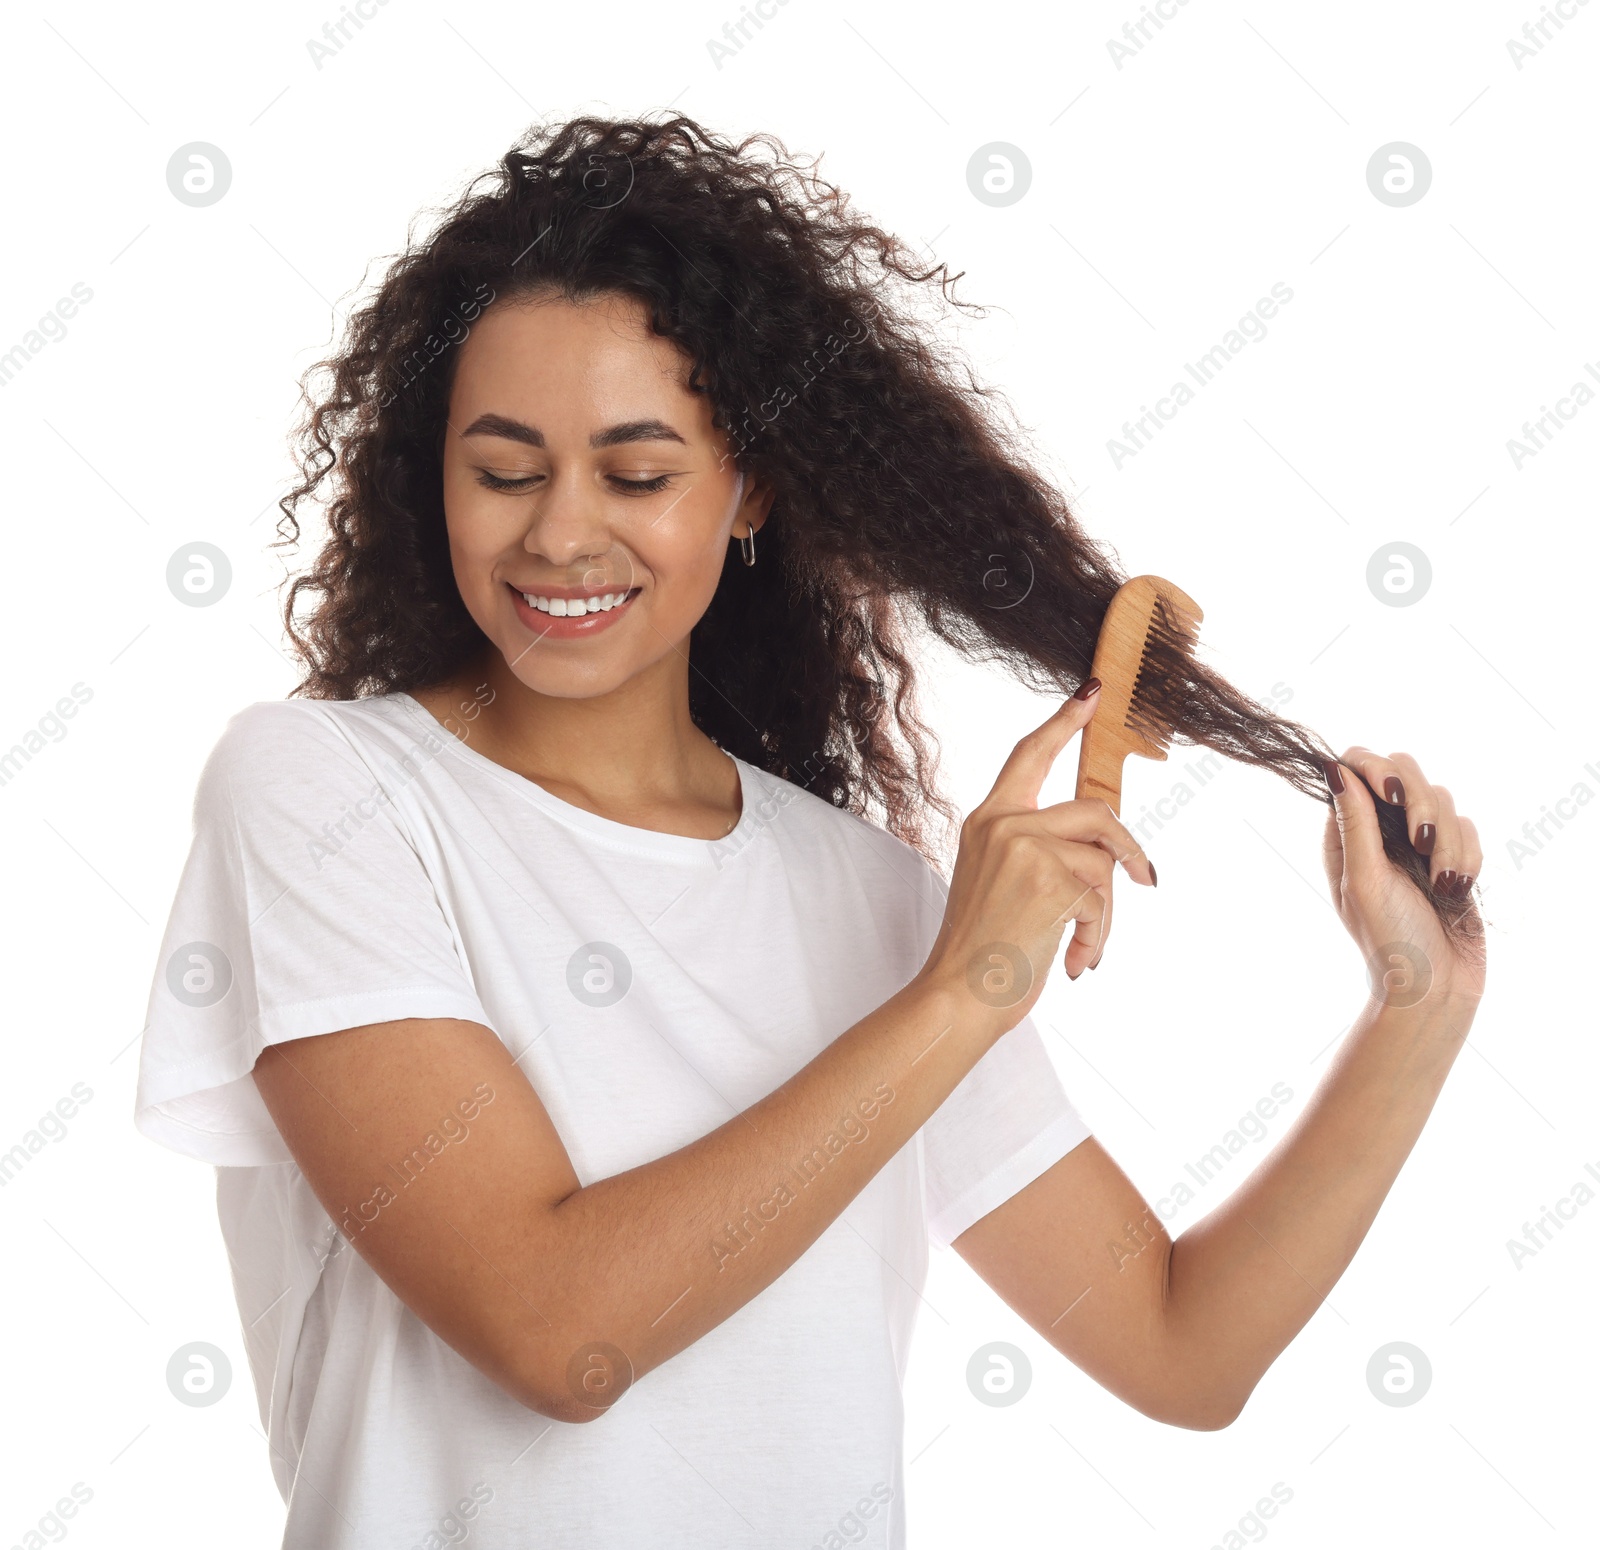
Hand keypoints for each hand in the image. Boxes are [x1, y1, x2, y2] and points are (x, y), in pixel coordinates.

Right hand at [916, 683, 1158, 1034]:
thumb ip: (1037, 851)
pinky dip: (1098, 935)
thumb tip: (1104, 850)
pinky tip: (1074, 961)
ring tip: (1082, 945)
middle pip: (1095, 810)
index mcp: (986, 820)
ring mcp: (1025, 847)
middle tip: (1145, 878)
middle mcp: (1003, 823)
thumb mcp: (1000, 882)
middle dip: (1126, 848)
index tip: (1090, 696)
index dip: (1062, 722)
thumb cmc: (982, 949)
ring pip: (1105, 857)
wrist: (960, 994)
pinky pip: (1103, 897)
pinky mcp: (1051, 877)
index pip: (1028, 756)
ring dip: (1106, 910)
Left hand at [1322, 748, 1486, 1012]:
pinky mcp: (1452, 856)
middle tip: (1420, 842)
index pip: (1356, 768)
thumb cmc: (1390, 938)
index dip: (1375, 768)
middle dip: (1421, 805)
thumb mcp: (1365, 880)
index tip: (1392, 793)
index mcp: (1347, 834)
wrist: (1436, 987)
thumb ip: (1356, 824)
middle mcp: (1379, 831)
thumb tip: (1335, 769)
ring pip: (1442, 799)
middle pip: (1405, 772)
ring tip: (1441, 881)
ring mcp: (1417, 842)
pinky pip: (1468, 828)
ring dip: (1447, 840)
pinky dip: (1466, 855)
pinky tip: (1456, 888)